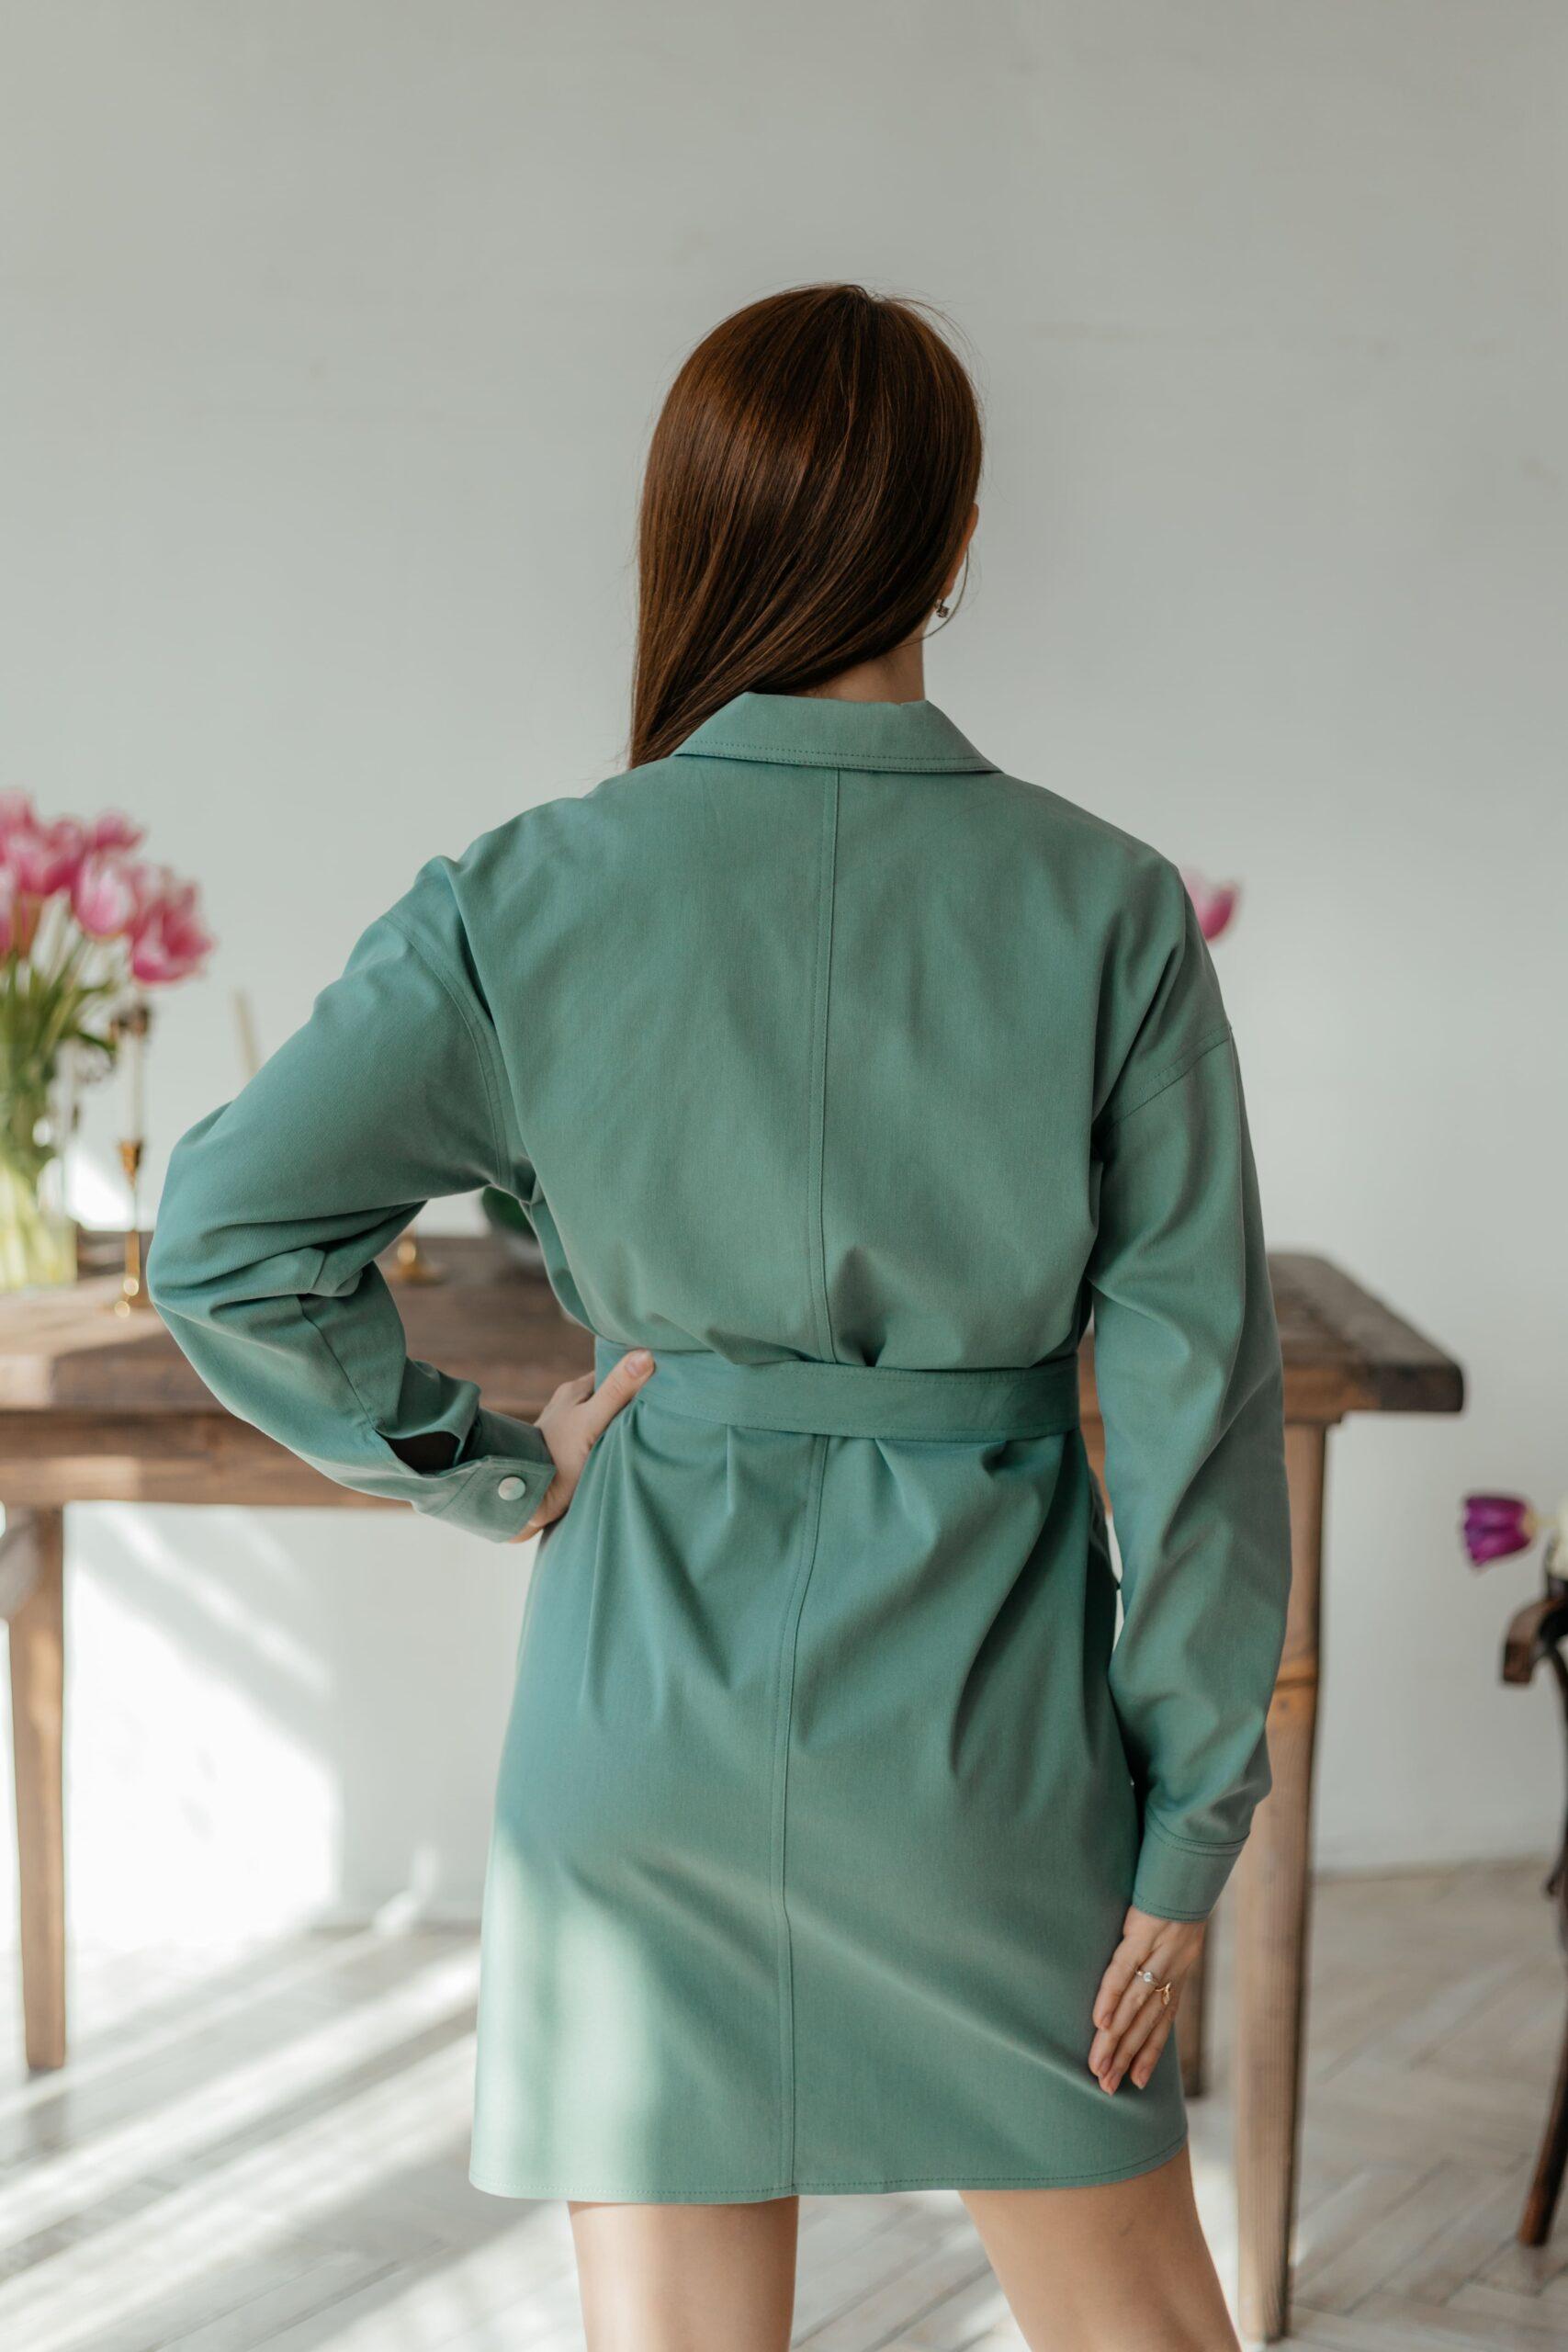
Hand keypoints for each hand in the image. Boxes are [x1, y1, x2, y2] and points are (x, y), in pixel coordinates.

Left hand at [513, 1349, 655, 1539]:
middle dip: (630, 1400)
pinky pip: (595, 1435)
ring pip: (602, 1416)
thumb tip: (646, 1354)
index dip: (636, 1377)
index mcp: (574, 1390)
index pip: (613, 1373)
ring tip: (646, 1429)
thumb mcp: (593, 1421)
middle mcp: (569, 1403)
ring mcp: (567, 1426)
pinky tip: (623, 1447)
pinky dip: (609, 1438)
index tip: (662, 1383)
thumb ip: (617, 1391)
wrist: (531, 1499)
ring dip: (620, 1422)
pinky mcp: (567, 1449)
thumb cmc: (560, 1458)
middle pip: (608, 1395)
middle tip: (660, 1408)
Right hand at [1087, 1903, 1205, 2093]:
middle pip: (1146, 2022)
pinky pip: (1124, 1971)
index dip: (1151, 2052)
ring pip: (1135, 2005)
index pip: (1164, 2022)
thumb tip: (1143, 1974)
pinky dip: (1112, 1998)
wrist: (1188, 1864)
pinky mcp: (1142, 1933)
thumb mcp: (1176, 1928)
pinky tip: (1100, 2022)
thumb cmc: (1177, 1892)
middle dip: (1126, 2057)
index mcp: (1180, 1971)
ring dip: (1116, 2039)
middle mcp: (1172, 1969)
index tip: (1137, 2082)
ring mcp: (1157, 1953)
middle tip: (1107, 2088)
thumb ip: (1160, 1953)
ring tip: (1099, 2067)